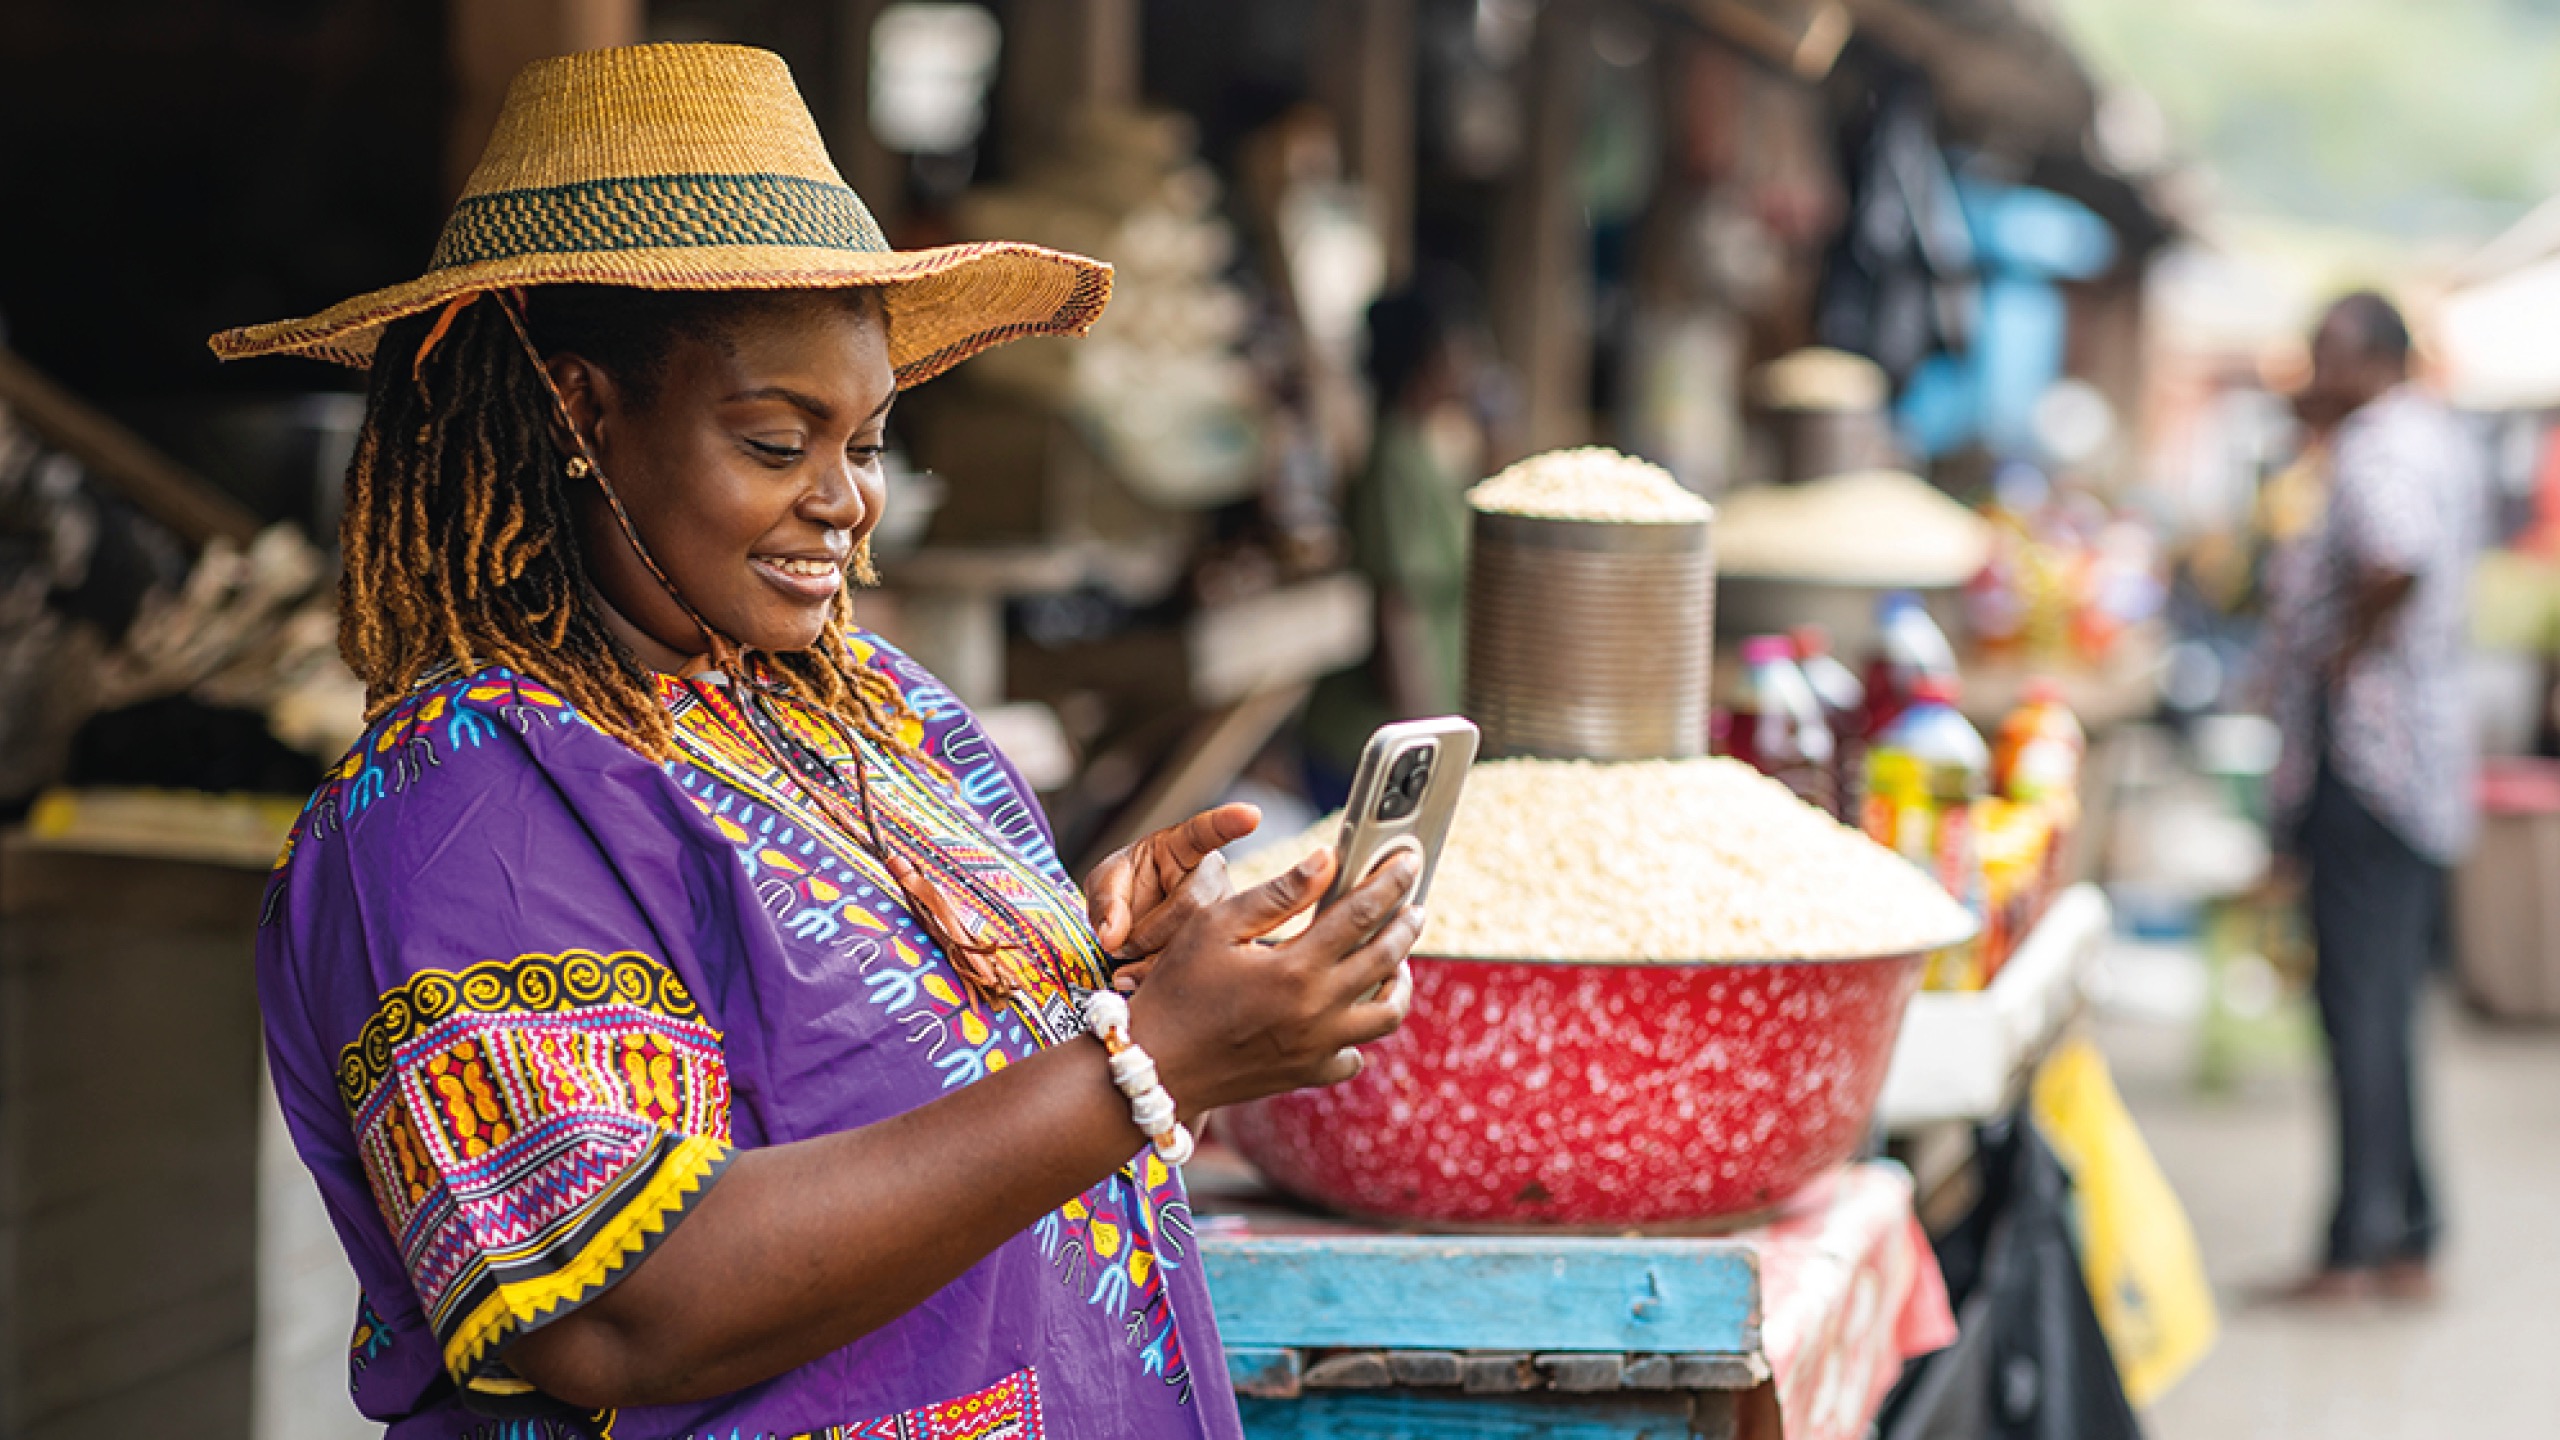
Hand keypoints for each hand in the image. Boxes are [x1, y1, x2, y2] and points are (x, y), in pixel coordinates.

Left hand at [1085, 803, 1260, 984]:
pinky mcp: (1226, 945)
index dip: (1227, 823)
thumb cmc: (1123, 891)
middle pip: (1192, 906)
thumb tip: (1112, 936)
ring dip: (1156, 958)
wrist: (1130, 924)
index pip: (1204, 831)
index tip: (1250, 814)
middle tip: (1120, 946)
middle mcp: (1212, 875)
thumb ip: (1105, 904)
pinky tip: (1144, 979)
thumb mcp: (1104, 885)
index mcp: (1182, 846)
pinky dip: (1166, 976)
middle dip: (1149, 933)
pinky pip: (1204, 965)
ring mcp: (1225, 911)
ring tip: (1129, 962)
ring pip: (1201, 939)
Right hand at [1124, 845, 1423, 1117]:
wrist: (1154, 1066)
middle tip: (1413, 906)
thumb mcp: (1214, 927)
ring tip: (1395, 960)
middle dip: (1406, 925)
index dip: (1390, 881)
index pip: (1362, 913)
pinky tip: (1349, 1012)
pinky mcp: (1307, 1074)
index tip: (1407, 861)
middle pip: (1387, 959)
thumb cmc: (1175, 990)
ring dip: (1399, 982)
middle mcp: (1316, 1011)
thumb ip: (1276, 894)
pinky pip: (1354, 1055)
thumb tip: (1326, 860)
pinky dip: (1359, 1032)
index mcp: (1294, 968)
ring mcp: (1316, 1048)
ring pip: (1387, 1014)